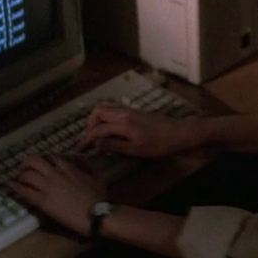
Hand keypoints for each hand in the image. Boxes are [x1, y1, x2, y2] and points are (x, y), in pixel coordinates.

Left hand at [9, 155, 105, 235]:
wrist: (96, 214)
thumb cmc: (98, 196)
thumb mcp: (96, 174)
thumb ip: (85, 163)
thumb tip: (76, 156)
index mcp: (67, 166)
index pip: (49, 157)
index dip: (42, 160)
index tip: (39, 164)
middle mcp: (54, 173)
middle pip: (34, 161)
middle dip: (26, 163)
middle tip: (23, 168)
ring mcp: (47, 186)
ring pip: (27, 174)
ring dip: (20, 175)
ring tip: (17, 179)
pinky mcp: (42, 201)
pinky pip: (25, 191)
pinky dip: (16, 187)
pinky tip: (11, 186)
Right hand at [76, 102, 193, 157]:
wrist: (178, 133)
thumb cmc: (158, 144)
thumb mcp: (135, 150)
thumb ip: (114, 145)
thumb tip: (97, 143)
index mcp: (122, 123)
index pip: (98, 129)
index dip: (86, 139)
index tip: (79, 149)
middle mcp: (123, 112)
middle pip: (98, 112)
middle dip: (89, 125)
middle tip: (89, 140)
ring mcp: (129, 109)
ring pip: (105, 107)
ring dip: (97, 118)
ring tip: (97, 133)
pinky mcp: (134, 110)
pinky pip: (113, 108)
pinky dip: (105, 115)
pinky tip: (108, 127)